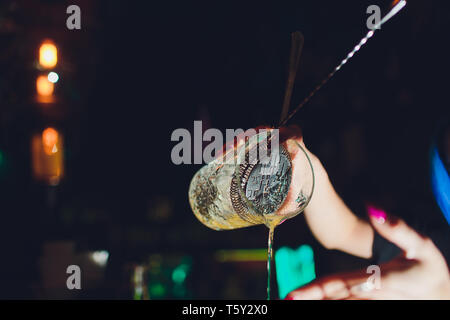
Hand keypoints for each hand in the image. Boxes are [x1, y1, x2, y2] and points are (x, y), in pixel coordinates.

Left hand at [285, 213, 449, 299]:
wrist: (443, 295)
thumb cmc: (430, 269)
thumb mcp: (420, 246)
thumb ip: (397, 228)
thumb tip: (372, 207)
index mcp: (380, 280)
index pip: (340, 284)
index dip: (316, 290)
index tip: (294, 295)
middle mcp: (371, 295)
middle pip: (334, 296)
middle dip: (310, 299)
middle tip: (286, 300)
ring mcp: (371, 303)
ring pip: (338, 304)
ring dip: (317, 302)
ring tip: (292, 301)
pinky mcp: (372, 304)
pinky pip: (347, 306)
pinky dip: (330, 302)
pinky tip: (316, 299)